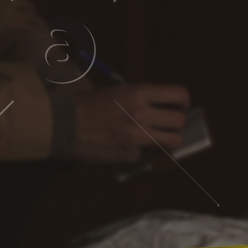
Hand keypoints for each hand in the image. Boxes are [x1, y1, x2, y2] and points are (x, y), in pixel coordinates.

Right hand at [72, 84, 188, 162]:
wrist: (63, 124)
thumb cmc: (87, 105)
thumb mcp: (116, 92)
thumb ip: (140, 99)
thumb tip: (161, 108)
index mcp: (139, 93)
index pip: (179, 95)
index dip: (184, 102)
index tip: (181, 107)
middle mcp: (141, 114)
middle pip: (180, 121)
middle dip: (178, 124)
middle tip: (171, 126)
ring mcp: (137, 137)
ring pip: (173, 142)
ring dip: (170, 142)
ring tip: (161, 141)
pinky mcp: (130, 155)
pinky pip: (147, 155)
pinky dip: (142, 153)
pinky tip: (130, 148)